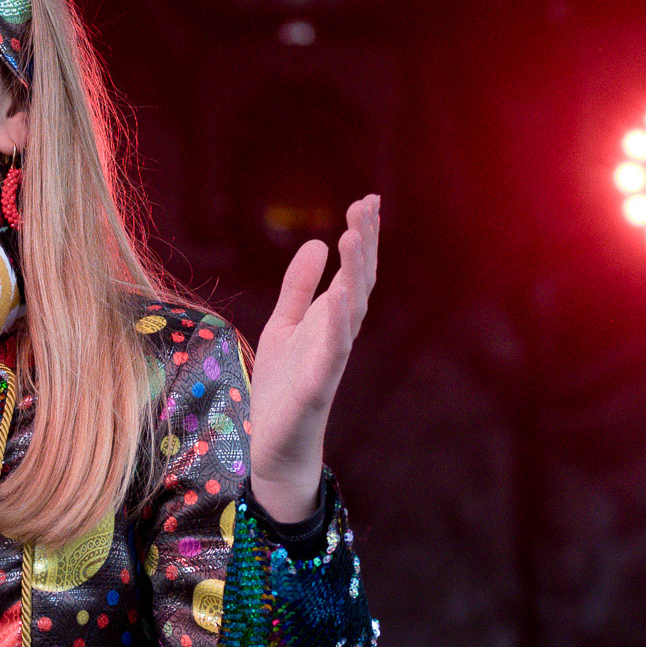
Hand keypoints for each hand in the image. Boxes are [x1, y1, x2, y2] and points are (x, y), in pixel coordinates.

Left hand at [247, 194, 379, 523]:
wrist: (277, 446)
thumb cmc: (284, 386)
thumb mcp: (284, 325)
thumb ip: (300, 288)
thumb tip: (319, 241)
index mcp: (331, 320)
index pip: (353, 272)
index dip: (362, 237)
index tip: (368, 201)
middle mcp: (338, 336)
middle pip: (358, 284)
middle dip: (364, 246)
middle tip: (367, 207)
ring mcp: (330, 361)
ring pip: (350, 313)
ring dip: (353, 275)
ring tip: (353, 238)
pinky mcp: (316, 387)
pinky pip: (331, 353)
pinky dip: (336, 325)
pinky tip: (338, 298)